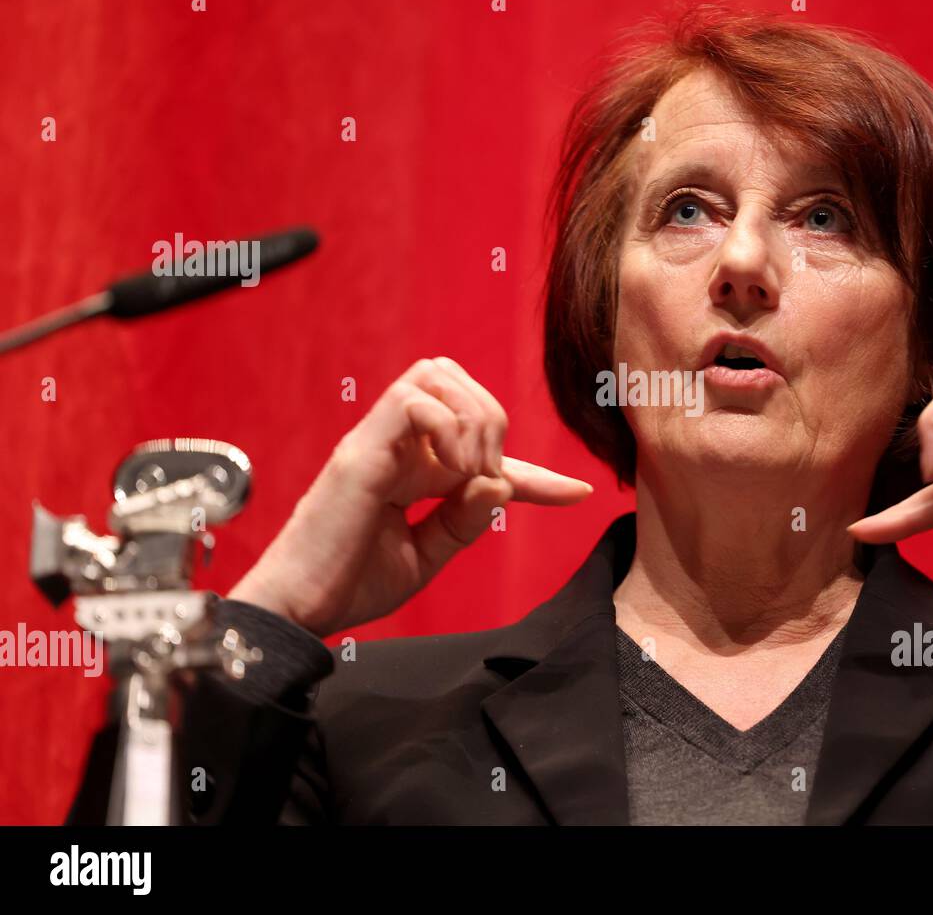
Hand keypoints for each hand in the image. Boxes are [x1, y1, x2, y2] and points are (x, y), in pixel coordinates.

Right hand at [227, 357, 592, 636]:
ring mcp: (376, 442)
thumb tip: (502, 484)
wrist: (297, 613)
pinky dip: (448, 427)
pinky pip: (412, 400)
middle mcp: (395, 445)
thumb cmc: (348, 585)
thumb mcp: (426, 556)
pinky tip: (452, 472)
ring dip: (474, 419)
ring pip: (437, 375)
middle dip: (494, 419)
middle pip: (456, 379)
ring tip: (472, 473)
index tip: (579, 494)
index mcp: (412, 469)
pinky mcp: (359, 452)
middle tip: (492, 477)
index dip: (537, 472)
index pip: (482, 446)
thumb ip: (464, 520)